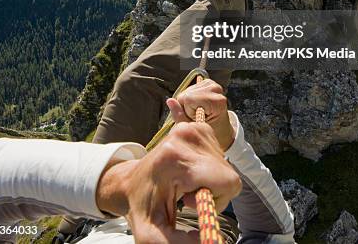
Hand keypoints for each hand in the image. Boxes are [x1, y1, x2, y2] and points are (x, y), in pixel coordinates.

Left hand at [96, 121, 240, 242]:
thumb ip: (179, 243)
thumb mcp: (153, 235)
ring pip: (224, 164)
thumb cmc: (142, 207)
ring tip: (186, 183)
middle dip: (213, 191)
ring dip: (210, 179)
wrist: (131, 181)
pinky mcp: (196, 127)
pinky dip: (209, 167)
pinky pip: (218, 153)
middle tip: (187, 196)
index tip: (190, 202)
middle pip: (227, 173)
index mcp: (175, 160)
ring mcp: (191, 128)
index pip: (226, 180)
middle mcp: (185, 137)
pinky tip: (190, 171)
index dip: (217, 199)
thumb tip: (205, 239)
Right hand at [166, 79, 235, 150]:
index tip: (197, 118)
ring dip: (188, 103)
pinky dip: (191, 98)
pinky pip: (189, 89)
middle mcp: (216, 89)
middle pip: (186, 94)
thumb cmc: (211, 130)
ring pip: (186, 91)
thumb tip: (169, 101)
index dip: (187, 111)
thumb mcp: (194, 127)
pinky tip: (198, 105)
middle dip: (186, 106)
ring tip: (199, 111)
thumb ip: (180, 115)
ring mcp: (212, 84)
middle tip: (197, 116)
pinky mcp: (207, 82)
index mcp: (217, 100)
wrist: (222, 128)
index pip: (188, 99)